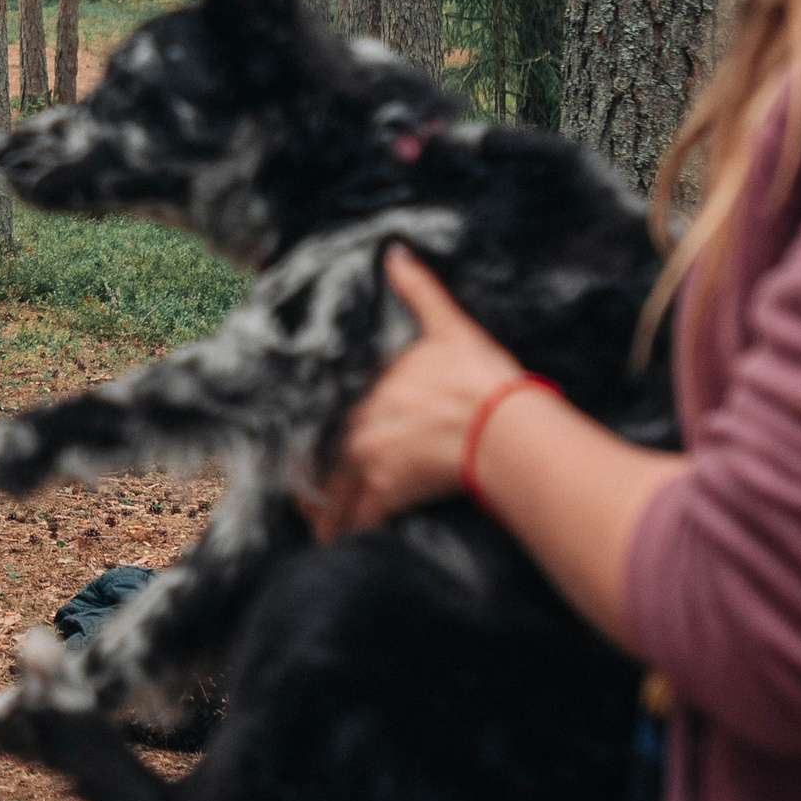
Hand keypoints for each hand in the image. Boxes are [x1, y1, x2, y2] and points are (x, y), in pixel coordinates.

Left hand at [302, 247, 524, 541]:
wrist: (505, 426)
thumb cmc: (479, 377)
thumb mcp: (449, 325)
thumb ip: (418, 290)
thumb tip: (394, 251)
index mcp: (367, 387)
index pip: (321, 413)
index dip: (306, 433)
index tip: (295, 447)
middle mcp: (357, 424)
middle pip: (320, 458)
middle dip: (310, 480)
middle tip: (300, 496)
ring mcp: (369, 459)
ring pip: (334, 494)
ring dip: (325, 513)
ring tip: (318, 530)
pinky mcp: (389, 492)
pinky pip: (358, 520)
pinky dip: (347, 535)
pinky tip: (338, 549)